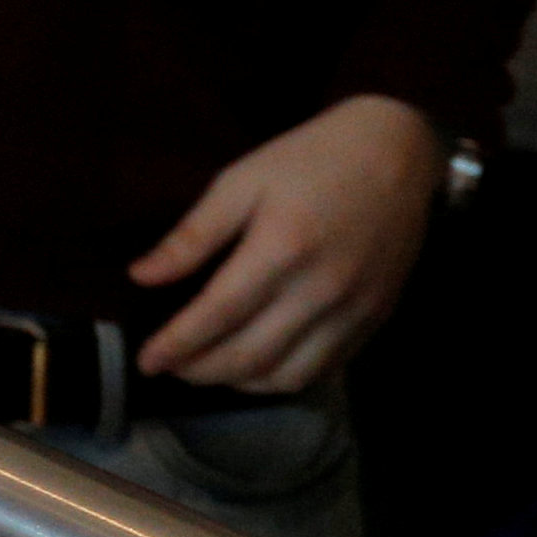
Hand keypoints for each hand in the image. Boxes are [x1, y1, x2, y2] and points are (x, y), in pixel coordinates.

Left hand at [130, 94, 437, 391]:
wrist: (395, 154)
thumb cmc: (306, 160)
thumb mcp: (239, 181)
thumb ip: (192, 235)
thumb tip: (141, 276)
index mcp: (281, 249)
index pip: (218, 314)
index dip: (176, 344)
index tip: (146, 362)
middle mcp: (321, 290)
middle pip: (252, 355)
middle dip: (201, 370)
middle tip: (168, 367)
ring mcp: (354, 311)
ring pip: (290, 375)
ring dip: (240, 382)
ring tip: (206, 369)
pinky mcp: (376, 319)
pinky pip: (326, 368)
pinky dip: (283, 378)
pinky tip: (256, 366)